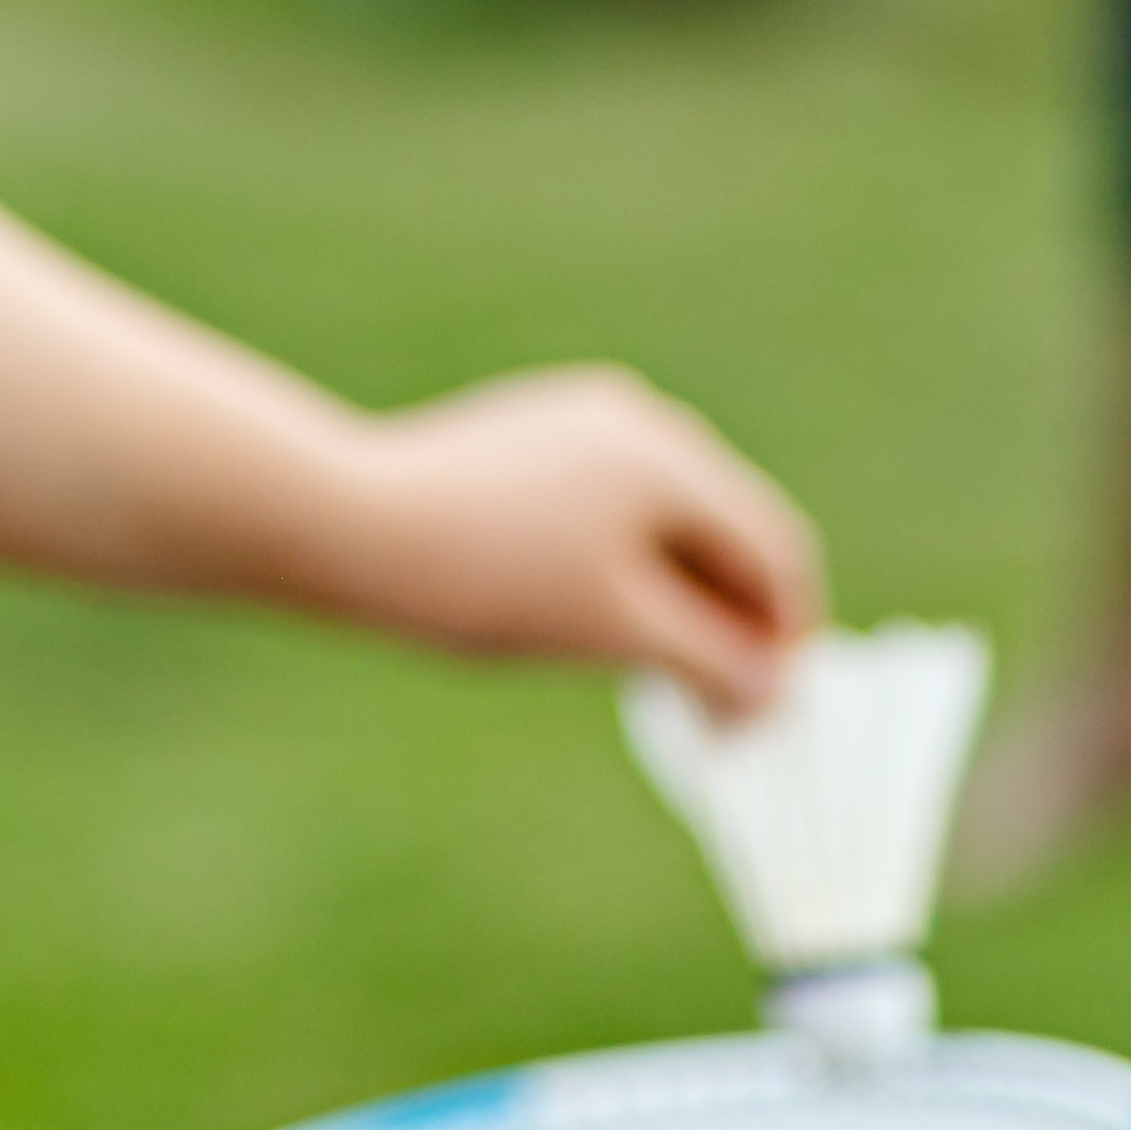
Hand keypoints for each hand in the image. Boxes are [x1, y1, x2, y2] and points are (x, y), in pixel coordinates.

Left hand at [330, 367, 821, 705]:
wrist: (344, 523)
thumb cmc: (487, 580)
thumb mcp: (614, 630)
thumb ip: (709, 658)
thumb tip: (774, 690)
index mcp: (671, 458)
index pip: (773, 548)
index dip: (786, 635)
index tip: (771, 709)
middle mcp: (638, 420)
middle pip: (723, 526)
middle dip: (733, 616)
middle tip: (722, 706)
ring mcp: (578, 420)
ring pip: (663, 515)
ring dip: (681, 592)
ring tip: (661, 671)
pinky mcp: (528, 435)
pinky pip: (608, 502)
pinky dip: (626, 562)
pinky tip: (597, 617)